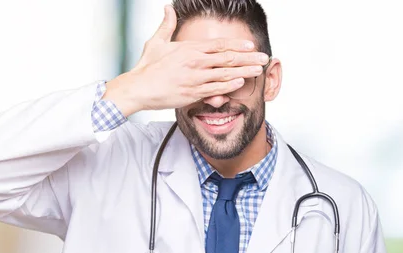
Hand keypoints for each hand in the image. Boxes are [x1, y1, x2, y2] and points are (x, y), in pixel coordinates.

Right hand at [104, 5, 268, 115]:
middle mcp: (195, 62)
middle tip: (263, 58)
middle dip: (248, 58)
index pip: (219, 45)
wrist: (138, 88)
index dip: (237, 45)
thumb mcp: (157, 42)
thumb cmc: (147, 67)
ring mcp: (195, 79)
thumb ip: (167, 25)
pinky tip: (241, 82)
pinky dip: (229, 86)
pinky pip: (215, 89)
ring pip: (225, 74)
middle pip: (227, 58)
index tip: (250, 45)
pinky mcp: (192, 94)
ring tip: (258, 70)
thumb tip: (168, 8)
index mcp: (189, 49)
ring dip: (244, 72)